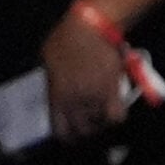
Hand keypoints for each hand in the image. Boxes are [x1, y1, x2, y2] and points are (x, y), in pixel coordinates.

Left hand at [42, 11, 128, 144]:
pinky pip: (118, 117)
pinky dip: (116, 118)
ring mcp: (96, 98)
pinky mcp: (114, 92)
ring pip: (100, 126)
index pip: (61, 130)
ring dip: (100, 123)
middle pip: (83, 132)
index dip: (67, 137)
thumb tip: (54, 91)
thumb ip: (51, 81)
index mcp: (57, 95)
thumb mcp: (47, 58)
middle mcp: (76, 102)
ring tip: (100, 117)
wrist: (91, 27)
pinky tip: (114, 112)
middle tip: (88, 127)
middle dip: (85, 133)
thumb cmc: (66, 38)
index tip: (71, 136)